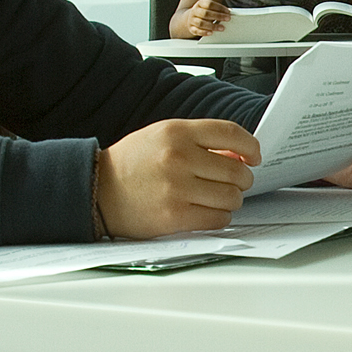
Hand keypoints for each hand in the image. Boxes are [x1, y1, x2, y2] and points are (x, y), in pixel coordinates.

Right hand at [97, 119, 258, 237]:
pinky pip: (218, 218)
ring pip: (232, 196)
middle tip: (234, 182)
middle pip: (236, 169)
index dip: (250, 146)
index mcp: (177, 132)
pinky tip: (207, 211)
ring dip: (231, 199)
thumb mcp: (163, 137)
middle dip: (242, 178)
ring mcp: (177, 188)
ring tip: (217, 197)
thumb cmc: (133, 164)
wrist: (98, 191)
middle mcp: (179, 157)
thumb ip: (200, 141)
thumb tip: (239, 154)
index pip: (231, 133)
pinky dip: (219, 217)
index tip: (254, 155)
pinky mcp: (175, 215)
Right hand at [185, 0, 230, 37]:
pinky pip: (197, 31)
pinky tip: (211, 33)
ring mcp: (192, 20)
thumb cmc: (204, 13)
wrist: (191, 18)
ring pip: (201, 23)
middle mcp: (195, 11)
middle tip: (228, 19)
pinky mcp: (191, 28)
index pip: (210, 4)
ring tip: (222, 28)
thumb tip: (228, 13)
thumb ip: (218, 10)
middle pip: (206, 13)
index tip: (228, 12)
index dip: (219, 8)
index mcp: (200, 4)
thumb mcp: (209, 9)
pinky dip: (204, 32)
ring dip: (213, 26)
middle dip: (218, 16)